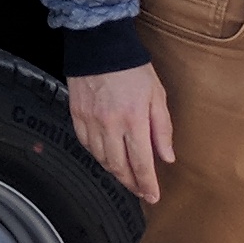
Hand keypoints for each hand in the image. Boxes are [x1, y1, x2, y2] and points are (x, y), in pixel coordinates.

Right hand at [69, 61, 173, 206]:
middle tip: (141, 190)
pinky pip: (87, 145)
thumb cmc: (132, 69)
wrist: (100, 46)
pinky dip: (98, 155)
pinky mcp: (77, 115)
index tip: (152, 196)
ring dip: (115, 171)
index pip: (142, 163)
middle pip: (119, 166)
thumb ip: (162, 129)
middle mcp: (110, 125)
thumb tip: (166, 157)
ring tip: (126, 175)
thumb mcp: (157, 96)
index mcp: (133, 120)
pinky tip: (107, 156)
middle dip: (132, 183)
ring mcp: (90, 121)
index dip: (148, 184)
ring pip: (102, 159)